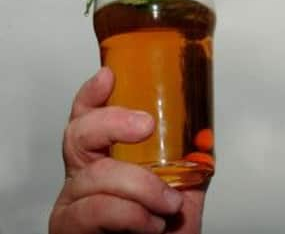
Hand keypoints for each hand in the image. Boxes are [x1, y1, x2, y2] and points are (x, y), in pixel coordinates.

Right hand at [49, 67, 207, 232]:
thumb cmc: (160, 233)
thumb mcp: (181, 193)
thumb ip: (189, 165)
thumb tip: (205, 137)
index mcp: (106, 161)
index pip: (89, 119)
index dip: (93, 95)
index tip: (109, 76)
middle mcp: (84, 178)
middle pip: (79, 134)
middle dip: (113, 122)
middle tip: (145, 125)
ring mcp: (73, 203)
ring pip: (99, 175)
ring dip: (144, 188)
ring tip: (168, 203)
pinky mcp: (69, 228)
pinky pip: (98, 209)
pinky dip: (133, 214)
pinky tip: (150, 223)